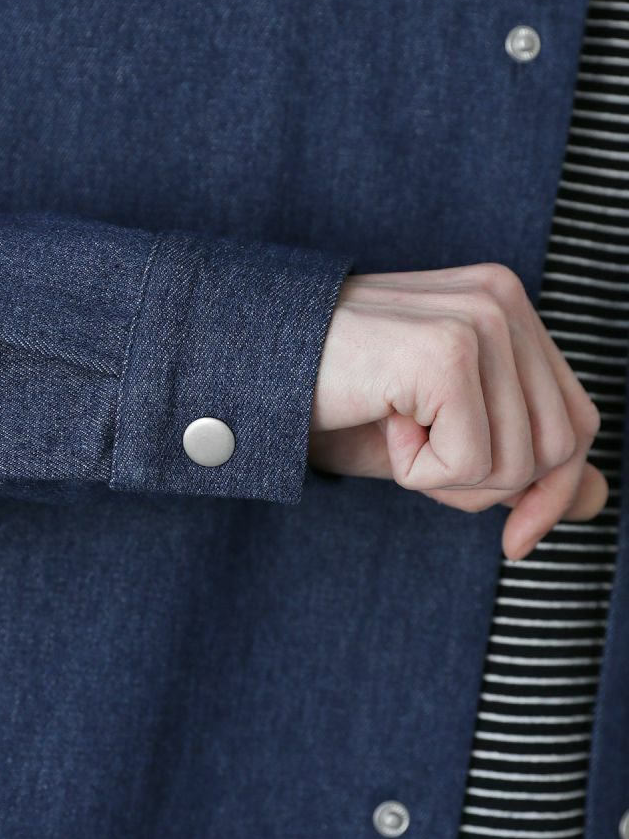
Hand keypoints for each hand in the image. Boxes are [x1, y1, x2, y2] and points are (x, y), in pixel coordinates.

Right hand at [308, 262, 609, 559]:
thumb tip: (603, 499)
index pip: (577, 418)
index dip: (556, 489)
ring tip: (390, 423)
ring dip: (444, 475)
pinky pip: (470, 461)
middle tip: (414, 452)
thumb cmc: (333, 398)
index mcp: (506, 307)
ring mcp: (479, 318)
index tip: (514, 538)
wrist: (245, 362)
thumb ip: (518, 459)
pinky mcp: (448, 349)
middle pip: (559, 446)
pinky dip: (417, 470)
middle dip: (490, 485)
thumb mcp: (436, 437)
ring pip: (519, 462)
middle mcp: (503, 300)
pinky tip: (379, 420)